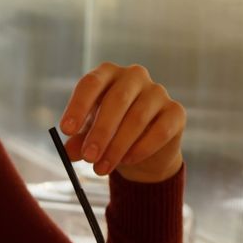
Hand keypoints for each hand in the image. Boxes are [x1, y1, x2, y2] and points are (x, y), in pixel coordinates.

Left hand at [59, 62, 184, 182]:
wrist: (143, 150)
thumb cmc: (110, 133)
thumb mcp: (89, 135)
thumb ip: (79, 141)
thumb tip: (68, 151)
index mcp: (108, 74)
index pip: (91, 83)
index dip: (78, 106)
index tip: (66, 130)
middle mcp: (134, 76)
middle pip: (117, 100)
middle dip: (101, 132)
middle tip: (88, 157)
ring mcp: (157, 92)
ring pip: (137, 118)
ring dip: (118, 146)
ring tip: (102, 168)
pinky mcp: (176, 111)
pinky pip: (160, 130)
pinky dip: (142, 148)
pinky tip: (128, 161)